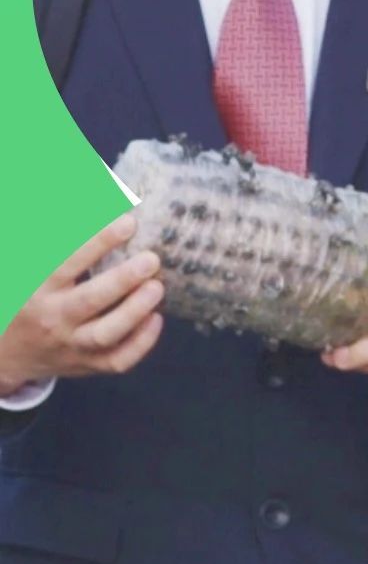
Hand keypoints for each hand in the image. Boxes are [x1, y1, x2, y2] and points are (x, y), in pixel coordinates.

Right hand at [0, 213, 164, 390]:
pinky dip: (141, 344)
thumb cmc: (26, 297)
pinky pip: (117, 361)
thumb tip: (92, 198)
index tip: (128, 222)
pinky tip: (156, 319)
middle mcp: (54, 318)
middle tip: (152, 259)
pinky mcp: (87, 365)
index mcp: (38, 288)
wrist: (7, 352)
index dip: (99, 242)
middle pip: (90, 301)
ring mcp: (71, 345)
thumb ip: (54, 240)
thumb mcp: (28, 267)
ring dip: (135, 311)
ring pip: (106, 335)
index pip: (68, 263)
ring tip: (157, 288)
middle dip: (123, 280)